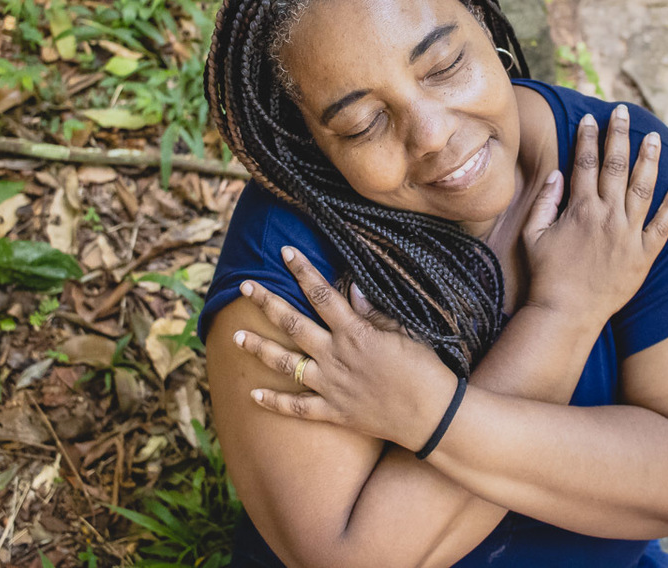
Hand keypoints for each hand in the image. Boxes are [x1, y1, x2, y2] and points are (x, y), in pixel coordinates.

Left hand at [232, 247, 457, 450]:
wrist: (432, 415)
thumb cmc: (425, 368)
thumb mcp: (405, 331)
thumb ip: (375, 311)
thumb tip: (354, 287)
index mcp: (355, 332)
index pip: (323, 294)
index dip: (303, 271)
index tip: (286, 252)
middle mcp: (336, 356)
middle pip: (293, 324)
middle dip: (267, 303)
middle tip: (245, 287)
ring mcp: (332, 386)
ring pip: (286, 364)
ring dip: (259, 349)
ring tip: (235, 337)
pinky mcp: (334, 413)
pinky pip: (297, 409)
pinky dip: (274, 403)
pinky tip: (253, 395)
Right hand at [520, 105, 667, 328]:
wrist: (567, 312)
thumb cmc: (546, 274)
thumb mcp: (533, 234)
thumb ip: (545, 201)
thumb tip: (557, 174)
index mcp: (580, 209)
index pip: (584, 163)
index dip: (587, 138)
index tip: (590, 118)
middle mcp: (607, 216)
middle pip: (616, 166)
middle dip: (618, 136)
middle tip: (622, 112)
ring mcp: (629, 235)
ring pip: (644, 188)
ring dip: (649, 159)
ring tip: (653, 136)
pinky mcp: (644, 254)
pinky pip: (663, 225)